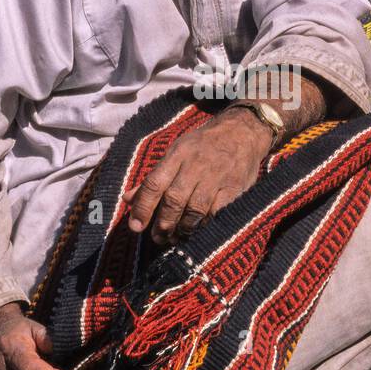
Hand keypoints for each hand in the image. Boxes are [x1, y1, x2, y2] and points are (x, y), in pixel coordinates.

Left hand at [123, 108, 272, 245]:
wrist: (243, 131)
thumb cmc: (204, 144)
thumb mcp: (176, 152)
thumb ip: (154, 177)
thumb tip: (128, 199)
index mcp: (178, 155)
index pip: (154, 183)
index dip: (143, 207)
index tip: (135, 227)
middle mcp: (195, 165)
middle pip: (174, 199)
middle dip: (163, 223)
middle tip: (158, 237)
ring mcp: (216, 177)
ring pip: (195, 209)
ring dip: (183, 228)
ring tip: (176, 237)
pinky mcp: (234, 188)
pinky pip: (217, 212)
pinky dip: (205, 224)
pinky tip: (199, 230)